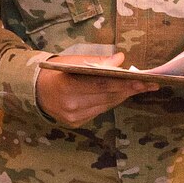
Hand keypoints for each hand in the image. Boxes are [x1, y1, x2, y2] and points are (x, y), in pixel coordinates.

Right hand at [36, 51, 156, 125]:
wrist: (35, 91)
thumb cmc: (56, 72)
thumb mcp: (72, 61)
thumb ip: (96, 62)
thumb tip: (120, 60)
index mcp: (67, 86)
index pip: (101, 84)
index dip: (124, 83)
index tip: (143, 80)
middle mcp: (70, 105)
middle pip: (107, 96)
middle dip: (129, 89)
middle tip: (148, 83)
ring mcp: (73, 117)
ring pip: (106, 105)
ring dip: (122, 95)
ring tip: (138, 87)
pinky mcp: (75, 123)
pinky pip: (100, 111)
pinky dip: (110, 101)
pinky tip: (118, 94)